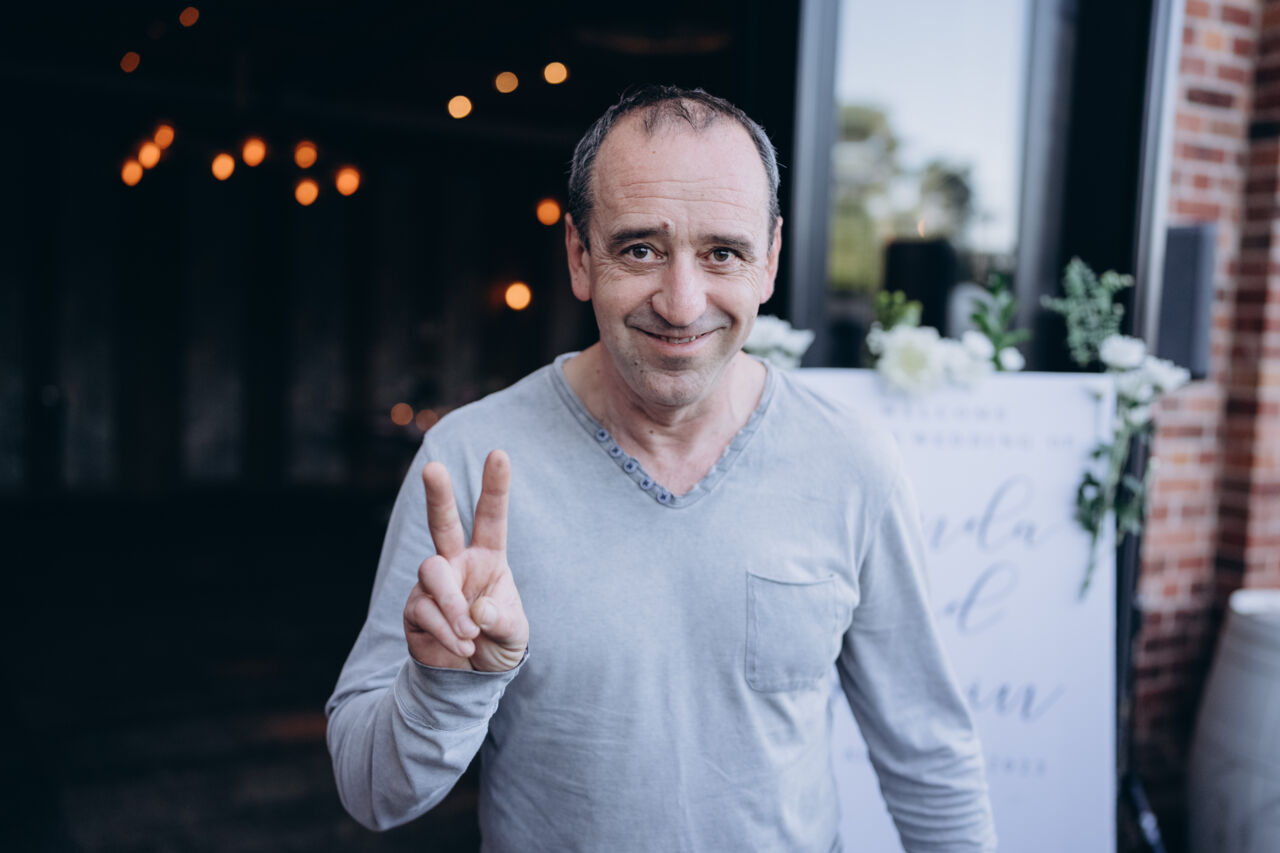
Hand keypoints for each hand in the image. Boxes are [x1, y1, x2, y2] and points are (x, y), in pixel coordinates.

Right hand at [403, 450, 528, 671]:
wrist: (470, 676)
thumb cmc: (497, 641)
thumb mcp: (515, 633)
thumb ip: (504, 619)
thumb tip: (479, 609)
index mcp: (488, 558)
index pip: (491, 517)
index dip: (495, 487)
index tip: (499, 453)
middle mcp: (457, 562)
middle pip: (443, 522)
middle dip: (437, 495)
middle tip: (432, 468)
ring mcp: (432, 584)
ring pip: (432, 572)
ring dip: (453, 605)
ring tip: (470, 632)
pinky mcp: (415, 608)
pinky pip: (426, 610)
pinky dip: (448, 632)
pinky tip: (462, 646)